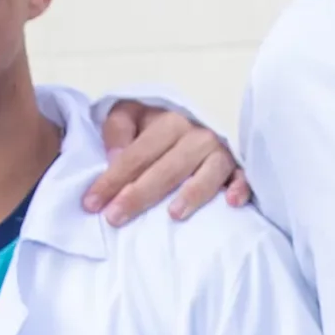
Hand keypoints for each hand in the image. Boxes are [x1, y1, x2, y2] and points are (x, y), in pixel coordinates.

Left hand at [87, 100, 248, 221]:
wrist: (192, 126)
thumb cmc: (156, 129)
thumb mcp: (131, 117)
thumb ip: (117, 129)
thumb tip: (114, 156)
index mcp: (169, 122)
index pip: (137, 153)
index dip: (112, 178)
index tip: (91, 203)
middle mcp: (197, 136)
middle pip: (167, 167)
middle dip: (140, 193)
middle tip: (116, 217)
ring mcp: (219, 153)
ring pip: (208, 172)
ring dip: (193, 192)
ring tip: (174, 215)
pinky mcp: (237, 169)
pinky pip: (243, 177)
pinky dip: (240, 187)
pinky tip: (232, 203)